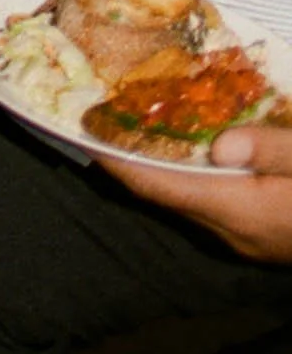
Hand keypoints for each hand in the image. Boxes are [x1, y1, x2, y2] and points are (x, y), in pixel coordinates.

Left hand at [110, 122, 291, 256]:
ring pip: (183, 201)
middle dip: (129, 157)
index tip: (83, 133)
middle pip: (163, 193)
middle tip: (104, 114)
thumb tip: (221, 145)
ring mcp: (240, 238)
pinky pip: (204, 205)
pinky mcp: (252, 236)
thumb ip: (270, 150)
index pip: (158, 187)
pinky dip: (185, 178)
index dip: (117, 161)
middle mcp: (227, 230)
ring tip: (134, 124)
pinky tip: (187, 151)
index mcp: (235, 210)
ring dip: (156, 168)